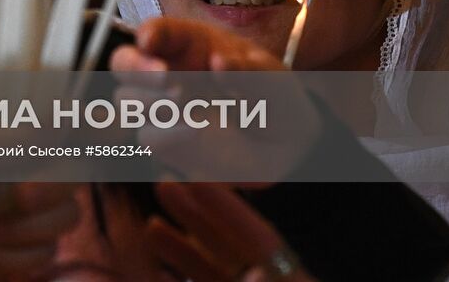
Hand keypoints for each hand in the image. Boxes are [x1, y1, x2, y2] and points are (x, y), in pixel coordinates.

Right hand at [111, 18, 319, 182]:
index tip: (150, 40)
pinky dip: (167, 133)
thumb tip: (218, 62)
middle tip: (166, 76)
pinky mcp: (164, 140)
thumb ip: (249, 70)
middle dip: (136, 66)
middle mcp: (167, 70)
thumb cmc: (273, 98)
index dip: (149, 33)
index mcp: (189, 43)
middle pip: (123, 61)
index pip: (158, 31)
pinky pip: (148, 136)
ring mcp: (161, 106)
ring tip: (185, 101)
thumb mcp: (272, 78)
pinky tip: (195, 130)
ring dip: (149, 100)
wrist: (283, 146)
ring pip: (126, 99)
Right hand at [147, 182, 316, 281]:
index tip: (198, 178)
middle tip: (167, 178)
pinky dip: (180, 268)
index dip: (229, 208)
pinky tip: (156, 245)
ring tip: (157, 203)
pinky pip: (201, 280)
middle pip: (231, 241)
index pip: (259, 237)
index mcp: (292, 279)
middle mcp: (267, 279)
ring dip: (182, 235)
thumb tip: (255, 275)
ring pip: (210, 261)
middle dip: (198, 210)